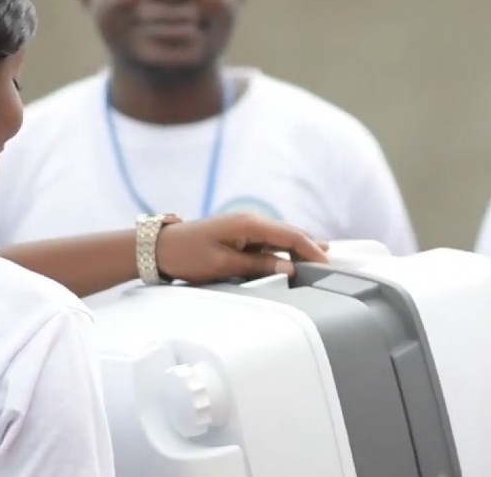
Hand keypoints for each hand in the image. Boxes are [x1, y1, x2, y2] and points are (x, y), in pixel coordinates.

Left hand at [155, 213, 328, 283]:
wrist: (158, 247)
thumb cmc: (187, 256)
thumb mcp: (223, 265)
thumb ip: (258, 267)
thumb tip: (289, 269)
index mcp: (249, 225)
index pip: (291, 236)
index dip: (311, 250)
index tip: (327, 265)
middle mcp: (251, 221)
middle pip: (289, 234)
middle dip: (310, 248)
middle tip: (331, 264)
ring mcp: (245, 227)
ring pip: (280, 237)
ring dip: (298, 248)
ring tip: (321, 258)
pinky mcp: (239, 235)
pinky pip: (268, 242)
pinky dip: (283, 250)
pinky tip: (293, 257)